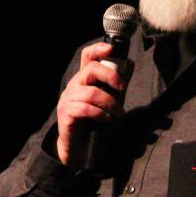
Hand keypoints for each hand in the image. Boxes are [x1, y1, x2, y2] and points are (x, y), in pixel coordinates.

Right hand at [56, 42, 132, 168]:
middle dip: (111, 76)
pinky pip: (85, 109)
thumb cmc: (93, 121)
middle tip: (123, 88)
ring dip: (110, 103)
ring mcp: (68, 99)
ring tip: (119, 114)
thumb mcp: (108, 99)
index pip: (87, 56)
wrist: (77, 147)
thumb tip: (129, 64)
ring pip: (91, 92)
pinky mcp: (66, 114)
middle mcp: (74, 86)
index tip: (112, 49)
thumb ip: (116, 83)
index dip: (98, 49)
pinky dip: (99, 114)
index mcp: (84, 79)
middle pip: (90, 69)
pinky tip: (106, 119)